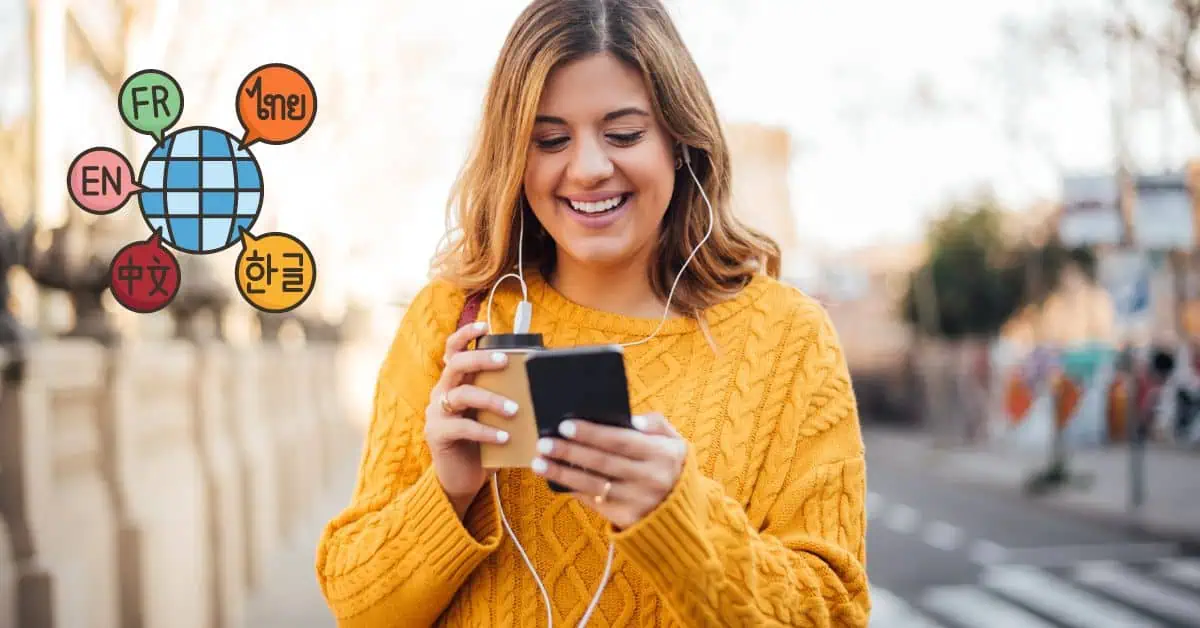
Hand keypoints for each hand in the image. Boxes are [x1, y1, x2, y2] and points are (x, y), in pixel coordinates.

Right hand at [425, 321, 519, 518]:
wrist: (461, 479)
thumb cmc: (483, 442)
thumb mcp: (492, 415)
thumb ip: (504, 397)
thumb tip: (540, 383)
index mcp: (455, 383)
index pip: (453, 351)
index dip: (465, 335)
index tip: (484, 325)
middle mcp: (442, 392)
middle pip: (456, 365)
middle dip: (481, 359)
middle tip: (505, 361)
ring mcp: (437, 413)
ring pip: (461, 394)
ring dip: (490, 399)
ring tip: (514, 409)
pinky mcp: (437, 435)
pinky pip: (462, 427)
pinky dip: (485, 430)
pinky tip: (504, 436)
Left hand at [531, 412, 687, 529]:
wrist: (682, 513)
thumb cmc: (670, 468)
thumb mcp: (675, 443)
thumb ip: (656, 424)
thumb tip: (632, 420)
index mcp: (662, 455)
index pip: (620, 440)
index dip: (591, 433)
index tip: (565, 425)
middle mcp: (650, 479)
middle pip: (602, 462)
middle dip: (569, 451)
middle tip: (544, 442)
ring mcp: (637, 501)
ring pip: (593, 485)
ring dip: (562, 473)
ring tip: (539, 462)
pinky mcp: (625, 519)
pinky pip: (594, 501)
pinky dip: (573, 489)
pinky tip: (555, 479)